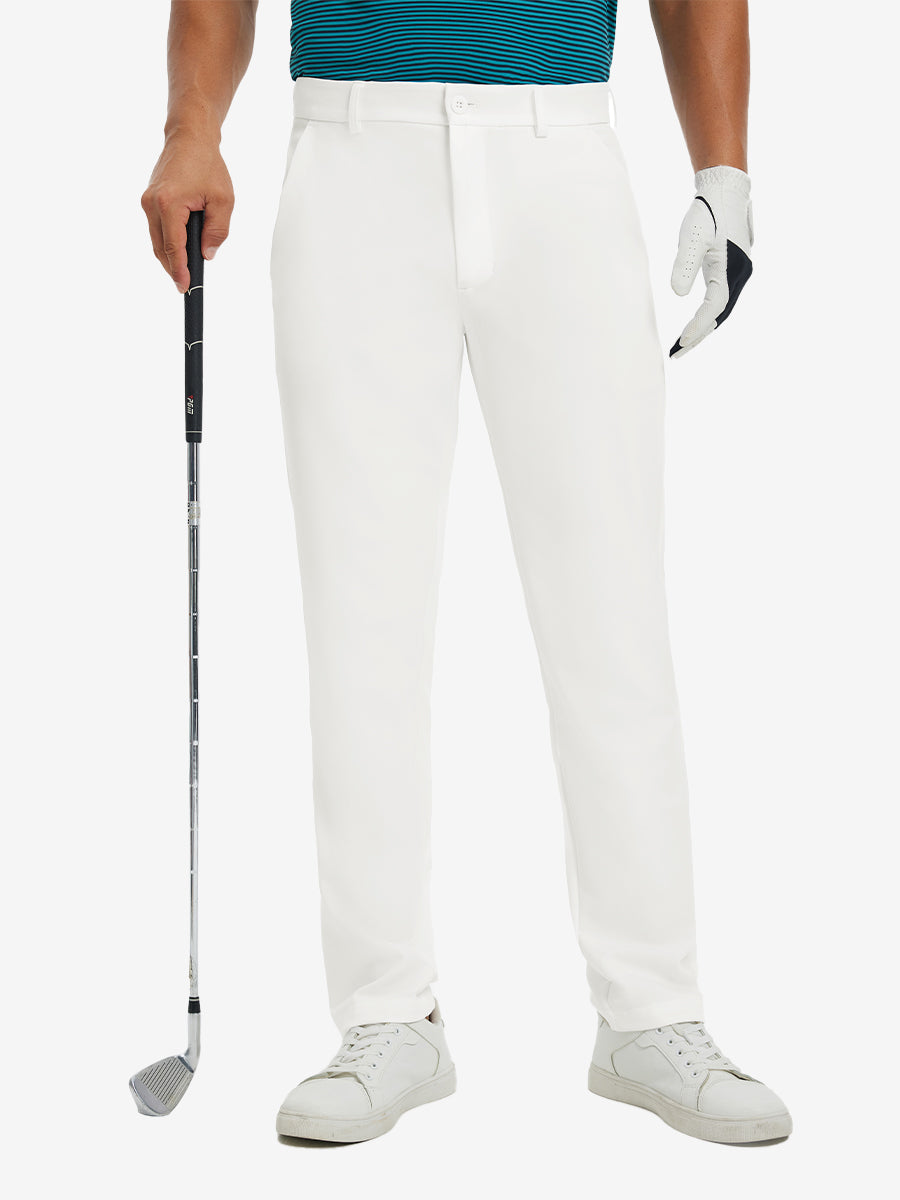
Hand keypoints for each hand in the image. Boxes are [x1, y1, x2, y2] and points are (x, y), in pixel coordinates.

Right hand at [141, 132, 233, 292]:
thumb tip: (207, 254)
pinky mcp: (149, 200)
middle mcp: (152, 204)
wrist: (189, 138)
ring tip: (185, 271)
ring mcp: (147, 202)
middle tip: (186, 285)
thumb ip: (217, 231)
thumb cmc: (208, 165)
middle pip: (160, 248)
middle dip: (173, 268)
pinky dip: (167, 242)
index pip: (173, 247)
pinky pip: (157, 229)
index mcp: (169, 204)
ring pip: (157, 240)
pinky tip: (180, 251)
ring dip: (170, 256)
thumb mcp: (223, 200)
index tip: (184, 288)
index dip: (179, 271)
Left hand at [669, 165, 753, 358]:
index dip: (697, 326)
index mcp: (731, 270)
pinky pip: (722, 300)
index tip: (679, 343)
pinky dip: (708, 315)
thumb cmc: (707, 213)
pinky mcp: (734, 269)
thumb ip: (685, 265)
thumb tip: (678, 294)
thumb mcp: (691, 238)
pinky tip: (695, 322)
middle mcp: (740, 275)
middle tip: (676, 354)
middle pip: (719, 315)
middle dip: (698, 336)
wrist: (725, 191)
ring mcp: (739, 272)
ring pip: (722, 309)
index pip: (713, 307)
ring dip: (703, 328)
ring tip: (682, 344)